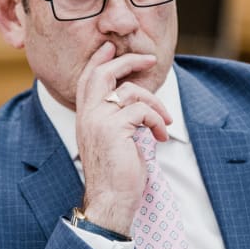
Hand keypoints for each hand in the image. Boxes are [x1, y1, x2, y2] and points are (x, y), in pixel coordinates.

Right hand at [75, 42, 172, 234]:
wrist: (110, 200)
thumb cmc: (116, 175)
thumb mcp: (112, 140)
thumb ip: (116, 118)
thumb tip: (137, 101)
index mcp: (85, 117)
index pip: (88, 79)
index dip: (99, 59)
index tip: (111, 48)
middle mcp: (87, 115)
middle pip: (104, 73)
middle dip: (128, 60)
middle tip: (149, 60)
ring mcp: (98, 121)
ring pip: (130, 92)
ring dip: (155, 104)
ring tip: (164, 122)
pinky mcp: (114, 129)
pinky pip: (141, 111)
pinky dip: (156, 120)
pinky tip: (161, 135)